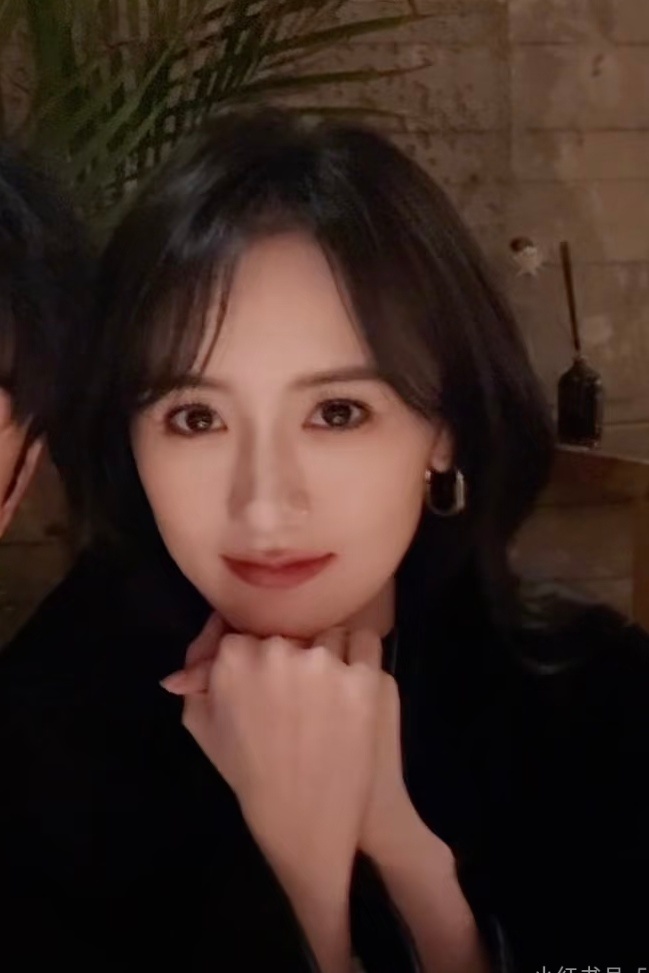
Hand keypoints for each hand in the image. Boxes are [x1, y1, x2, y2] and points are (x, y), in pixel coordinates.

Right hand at [162, 619, 381, 893]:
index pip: (248, 629)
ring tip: (329, 693)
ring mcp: (324, 664)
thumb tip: (181, 665)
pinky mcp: (365, 678)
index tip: (267, 675)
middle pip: (291, 632)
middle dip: (294, 654)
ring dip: (331, 655)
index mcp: (234, 659)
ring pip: (330, 633)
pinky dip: (362, 658)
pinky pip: (365, 643)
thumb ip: (197, 684)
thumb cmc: (250, 775)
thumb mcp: (208, 730)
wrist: (306, 822)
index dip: (259, 651)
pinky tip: (355, 686)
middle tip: (298, 693)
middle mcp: (278, 653)